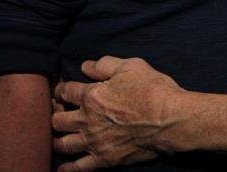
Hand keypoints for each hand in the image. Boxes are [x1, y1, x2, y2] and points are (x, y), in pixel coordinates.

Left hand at [52, 56, 181, 170]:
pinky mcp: (104, 159)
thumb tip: (86, 66)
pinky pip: (78, 168)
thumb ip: (105, 64)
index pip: (66, 91)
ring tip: (59, 136)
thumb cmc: (154, 90)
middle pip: (58, 119)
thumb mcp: (132, 66)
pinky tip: (62, 167)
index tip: (62, 90)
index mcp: (92, 95)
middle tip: (59, 112)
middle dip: (56, 114)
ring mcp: (94, 142)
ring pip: (63, 143)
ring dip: (58, 139)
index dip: (61, 89)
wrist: (171, 120)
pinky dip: (67, 168)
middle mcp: (87, 120)